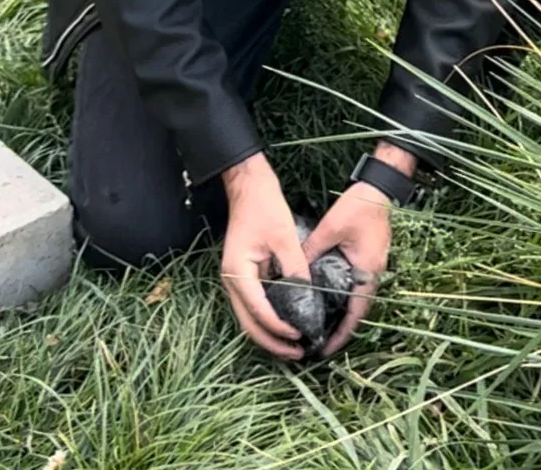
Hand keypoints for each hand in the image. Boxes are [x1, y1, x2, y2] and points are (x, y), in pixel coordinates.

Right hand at [220, 152, 309, 360]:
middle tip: (297, 353)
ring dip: (269, 333)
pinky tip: (287, 322)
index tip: (300, 336)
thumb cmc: (265, 207)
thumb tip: (308, 296)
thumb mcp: (284, 237)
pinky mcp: (244, 274)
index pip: (257, 309)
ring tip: (294, 345)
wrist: (249, 187)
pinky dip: (268, 317)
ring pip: (249, 316)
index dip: (278, 327)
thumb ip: (295, 268)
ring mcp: (236, 278)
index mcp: (237, 272)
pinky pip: (254, 303)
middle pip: (248, 322)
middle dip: (271, 341)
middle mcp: (232, 280)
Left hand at [303, 142, 415, 356]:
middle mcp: (374, 273)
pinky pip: (357, 285)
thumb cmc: (359, 206)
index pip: (356, 313)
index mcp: (367, 271)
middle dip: (339, 328)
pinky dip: (344, 297)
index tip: (324, 350)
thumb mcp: (331, 228)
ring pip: (357, 298)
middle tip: (316, 342)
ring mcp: (373, 266)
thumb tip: (292, 271)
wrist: (380, 187)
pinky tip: (327, 298)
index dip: (341, 334)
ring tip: (319, 325)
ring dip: (342, 313)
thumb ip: (311, 250)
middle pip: (357, 310)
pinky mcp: (370, 258)